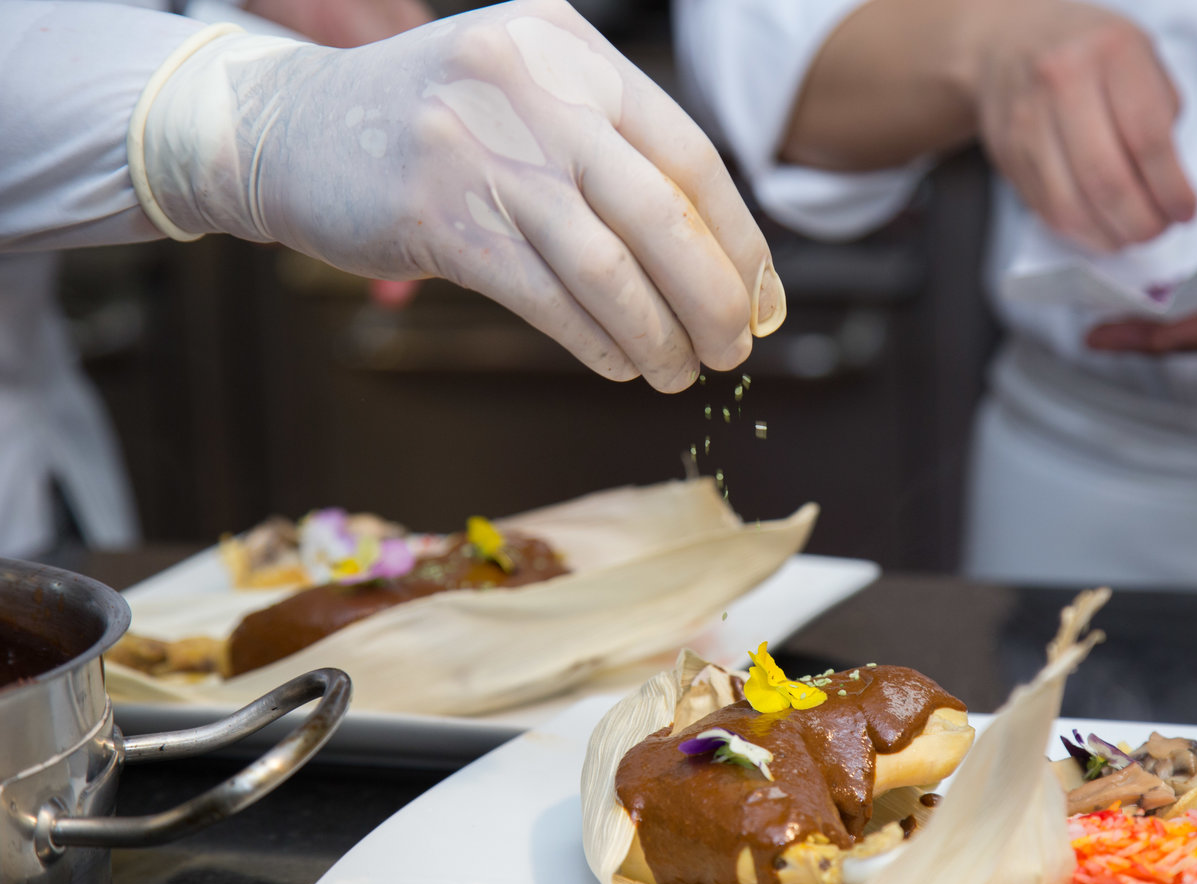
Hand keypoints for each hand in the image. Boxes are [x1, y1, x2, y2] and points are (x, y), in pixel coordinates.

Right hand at [135, 0, 784, 391]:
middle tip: (733, 350)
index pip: (687, 152)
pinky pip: (546, 294)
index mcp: (570, 49)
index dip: (737, 237)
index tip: (761, 297)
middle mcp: (534, 85)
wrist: (287, 127)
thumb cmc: (428, 129)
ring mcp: (483, 146)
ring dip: (658, 333)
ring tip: (680, 371)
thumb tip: (712, 257)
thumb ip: (608, 151)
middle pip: (662, 210)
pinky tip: (618, 363)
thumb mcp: (526, 98)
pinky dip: (596, 339)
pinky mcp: (439, 213)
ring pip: (608, 263)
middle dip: (713, 295)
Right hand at [964, 0, 1196, 251]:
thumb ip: (1162, 109)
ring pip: (1072, 206)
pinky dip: (1082, 233)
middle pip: (1106, 179)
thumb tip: (1170, 181)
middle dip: (1141, 221)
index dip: (1171, 187)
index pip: (1147, 138)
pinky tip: (1103, 230)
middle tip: (1160, 229)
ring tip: (1134, 234)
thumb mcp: (1141, 55)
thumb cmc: (1089, 53)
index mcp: (1110, 52)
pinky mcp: (1008, 155)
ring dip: (1111, 234)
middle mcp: (1063, 83)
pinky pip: (1047, 211)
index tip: (1185, 210)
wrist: (1007, 43)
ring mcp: (1028, 122)